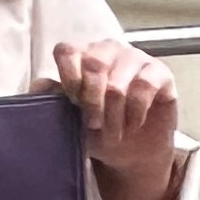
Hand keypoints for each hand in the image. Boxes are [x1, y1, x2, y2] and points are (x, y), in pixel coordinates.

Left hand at [54, 40, 179, 176]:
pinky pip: (144, 87)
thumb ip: (51, 96)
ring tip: (113, 132)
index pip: (67, 50)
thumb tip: (39, 86)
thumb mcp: (67, 114)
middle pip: (94, 64)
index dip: (68, 77)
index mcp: (81, 54)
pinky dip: (135, 112)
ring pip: (118, 82)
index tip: (72, 101)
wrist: (130, 149)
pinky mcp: (160, 72)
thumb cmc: (96, 126)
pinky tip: (133, 124)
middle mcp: (108, 50)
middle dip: (91, 101)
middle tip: (93, 124)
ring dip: (113, 114)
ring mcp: (136, 58)